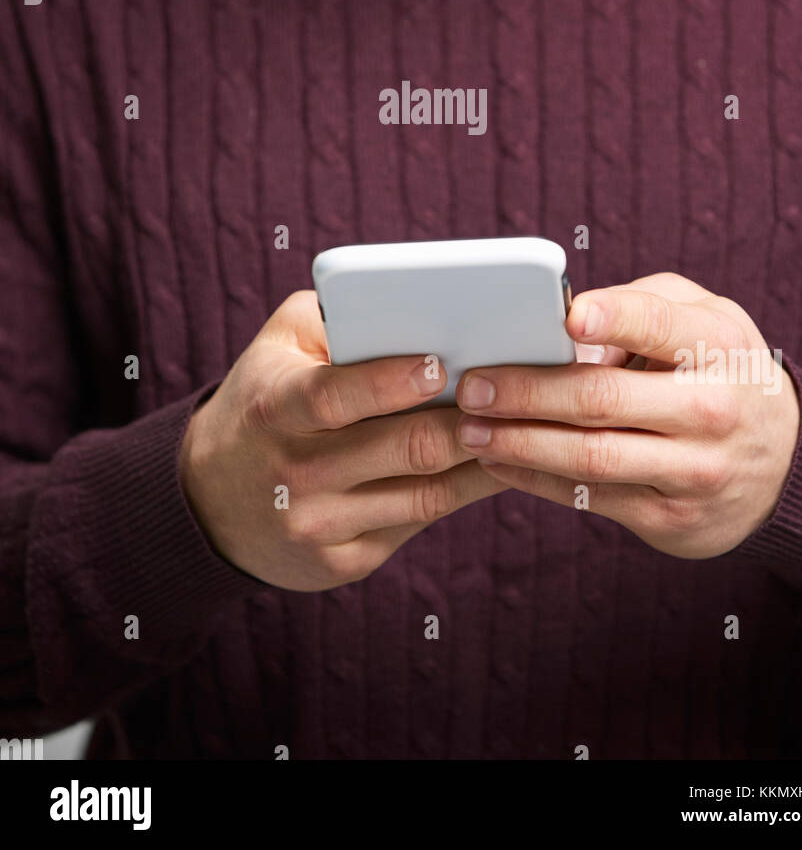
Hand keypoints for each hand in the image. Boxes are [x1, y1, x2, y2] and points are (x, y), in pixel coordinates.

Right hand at [178, 291, 507, 590]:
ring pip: (425, 493)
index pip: (334, 397)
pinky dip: (464, 493)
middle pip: (402, 449)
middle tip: (512, 394)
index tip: (441, 364)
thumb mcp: (279, 344)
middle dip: (465, 421)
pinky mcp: (344, 562)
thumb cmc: (265, 398)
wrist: (210, 499)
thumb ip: (337, 316)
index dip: (391, 382)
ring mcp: (319, 525)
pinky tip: (495, 465)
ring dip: (482, 460)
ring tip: (522, 426)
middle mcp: (294, 474)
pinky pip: (420, 523)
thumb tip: (419, 306)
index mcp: (275, 408)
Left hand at [454, 272, 801, 557]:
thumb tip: (563, 325)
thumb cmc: (717, 369)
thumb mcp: (702, 319)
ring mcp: (695, 471)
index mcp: (718, 346)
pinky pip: (590, 498)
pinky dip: (535, 479)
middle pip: (604, 399)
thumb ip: (640, 304)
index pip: (660, 325)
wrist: (783, 464)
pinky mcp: (671, 519)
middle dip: (528, 392)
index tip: (565, 315)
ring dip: (519, 443)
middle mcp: (712, 409)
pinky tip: (497, 460)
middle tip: (473, 384)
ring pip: (591, 457)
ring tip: (470, 428)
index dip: (613, 317)